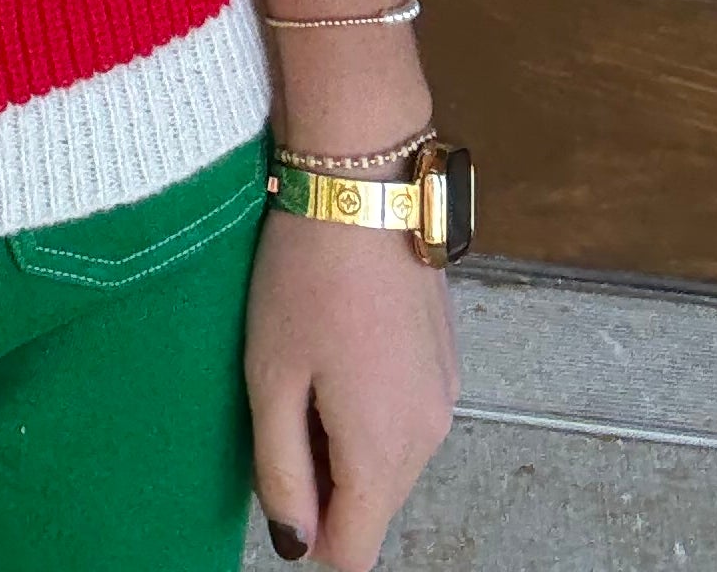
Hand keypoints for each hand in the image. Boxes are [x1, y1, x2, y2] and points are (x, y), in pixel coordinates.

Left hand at [243, 207, 456, 568]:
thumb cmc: (306, 274)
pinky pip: (405, 418)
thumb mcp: (271, 376)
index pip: (354, 552)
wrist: (365, 181)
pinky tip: (339, 346)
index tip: (277, 478)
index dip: (309, 535)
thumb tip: (295, 542)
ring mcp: (445, 397)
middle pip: (373, 506)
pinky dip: (371, 407)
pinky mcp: (445, 363)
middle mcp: (429, 436)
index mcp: (383, 450)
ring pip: (389, 463)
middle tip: (283, 403)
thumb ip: (281, 471)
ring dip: (346, 441)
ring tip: (308, 366)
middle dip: (325, 482)